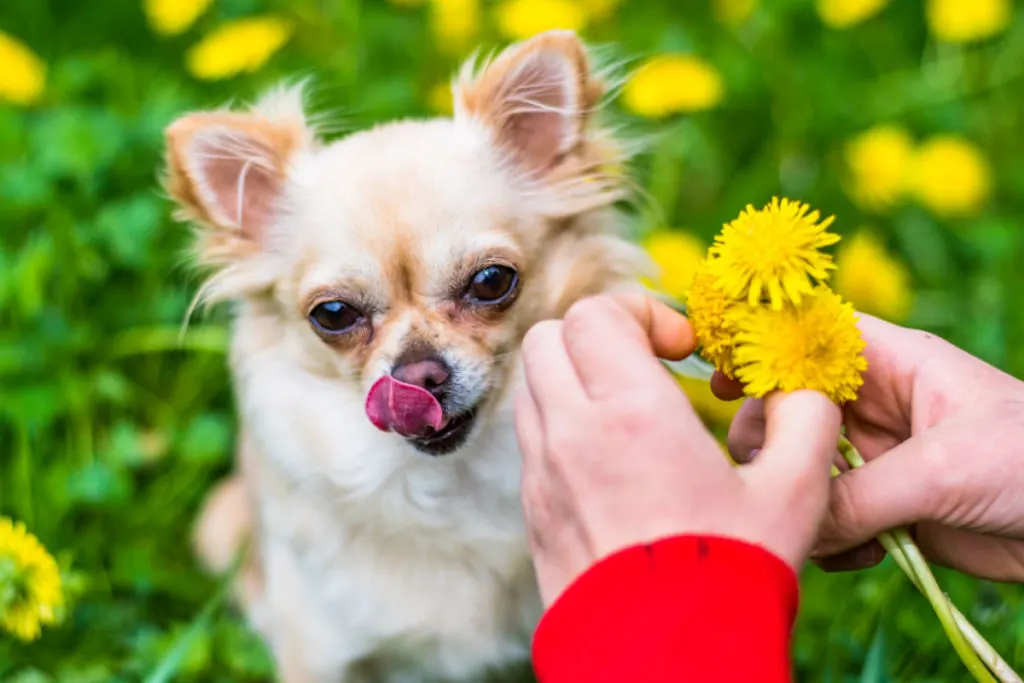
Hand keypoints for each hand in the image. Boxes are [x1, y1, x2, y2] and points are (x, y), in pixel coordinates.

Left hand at [516, 293, 841, 605]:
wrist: (667, 660)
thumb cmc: (733, 575)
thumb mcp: (795, 491)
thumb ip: (805, 417)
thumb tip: (798, 383)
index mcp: (632, 413)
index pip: (596, 313)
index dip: (640, 313)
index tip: (679, 351)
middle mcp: (572, 432)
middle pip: (550, 336)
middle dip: (599, 336)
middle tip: (648, 369)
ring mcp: (542, 471)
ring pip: (533, 384)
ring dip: (576, 377)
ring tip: (629, 413)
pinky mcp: (533, 508)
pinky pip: (532, 437)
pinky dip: (562, 424)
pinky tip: (612, 460)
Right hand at [716, 314, 1023, 581]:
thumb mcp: (942, 469)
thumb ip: (859, 493)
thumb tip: (796, 519)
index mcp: (894, 364)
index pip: (811, 337)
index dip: (762, 347)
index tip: (719, 374)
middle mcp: (877, 406)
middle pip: (792, 408)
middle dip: (774, 441)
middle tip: (771, 472)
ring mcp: (879, 458)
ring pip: (805, 468)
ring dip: (805, 500)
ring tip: (828, 530)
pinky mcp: (888, 508)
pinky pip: (831, 517)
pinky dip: (832, 538)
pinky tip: (862, 555)